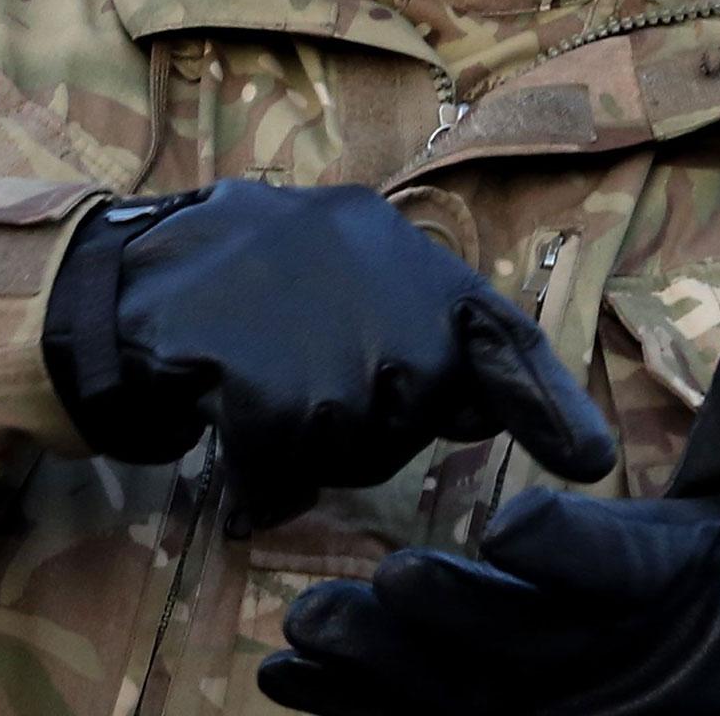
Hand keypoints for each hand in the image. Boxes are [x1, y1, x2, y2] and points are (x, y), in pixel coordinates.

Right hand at [41, 181, 615, 531]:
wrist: (129, 273)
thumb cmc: (243, 274)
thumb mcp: (342, 267)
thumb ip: (413, 324)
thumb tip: (477, 407)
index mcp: (404, 251)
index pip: (497, 332)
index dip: (544, 401)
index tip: (591, 461)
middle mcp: (386, 286)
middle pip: (423, 408)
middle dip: (376, 419)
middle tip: (306, 375)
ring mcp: (334, 339)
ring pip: (360, 445)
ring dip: (313, 442)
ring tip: (259, 385)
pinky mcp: (275, 387)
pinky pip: (290, 466)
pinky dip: (259, 467)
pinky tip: (226, 423)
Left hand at [259, 308, 719, 715]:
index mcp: (672, 583)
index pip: (620, 566)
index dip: (571, 549)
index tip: (512, 520)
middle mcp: (609, 663)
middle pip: (523, 644)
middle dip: (454, 616)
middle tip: (384, 581)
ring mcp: (548, 711)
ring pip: (457, 697)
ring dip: (381, 667)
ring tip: (307, 625)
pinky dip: (351, 707)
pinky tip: (283, 678)